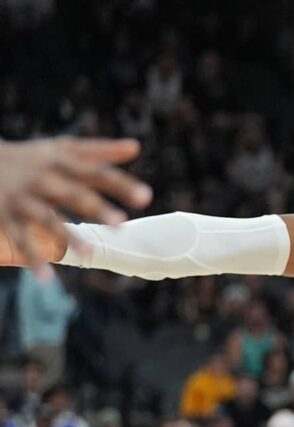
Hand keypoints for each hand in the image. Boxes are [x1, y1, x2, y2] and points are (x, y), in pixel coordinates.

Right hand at [0, 137, 151, 269]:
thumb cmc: (32, 158)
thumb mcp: (62, 150)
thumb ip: (99, 151)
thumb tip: (136, 147)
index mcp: (60, 162)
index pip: (95, 173)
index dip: (120, 185)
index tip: (146, 197)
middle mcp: (42, 179)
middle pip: (72, 194)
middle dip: (96, 208)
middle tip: (121, 224)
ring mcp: (22, 198)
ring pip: (46, 218)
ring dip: (67, 235)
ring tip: (89, 252)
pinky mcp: (5, 216)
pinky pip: (20, 238)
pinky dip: (32, 258)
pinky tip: (47, 278)